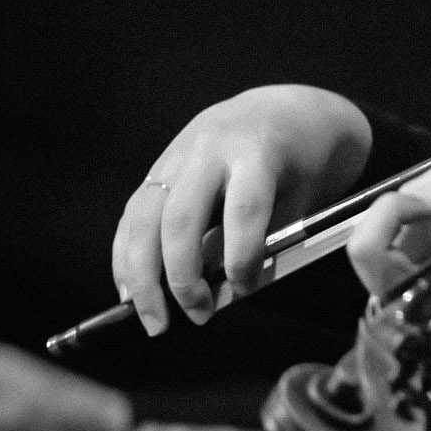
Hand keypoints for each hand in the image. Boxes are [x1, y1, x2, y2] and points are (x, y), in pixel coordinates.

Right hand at [112, 85, 372, 335]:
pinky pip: (134, 214)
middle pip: (181, 217)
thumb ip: (266, 239)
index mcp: (258, 151)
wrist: (285, 112)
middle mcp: (211, 148)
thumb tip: (223, 292)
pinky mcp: (159, 166)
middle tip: (196, 316)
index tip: (245, 289)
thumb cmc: (302, 162)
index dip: (241, 256)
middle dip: (182, 276)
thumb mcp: (302, 196)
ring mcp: (178, 154)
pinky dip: (127, 255)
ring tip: (154, 318)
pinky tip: (132, 291)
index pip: (243, 208)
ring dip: (141, 275)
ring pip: (144, 218)